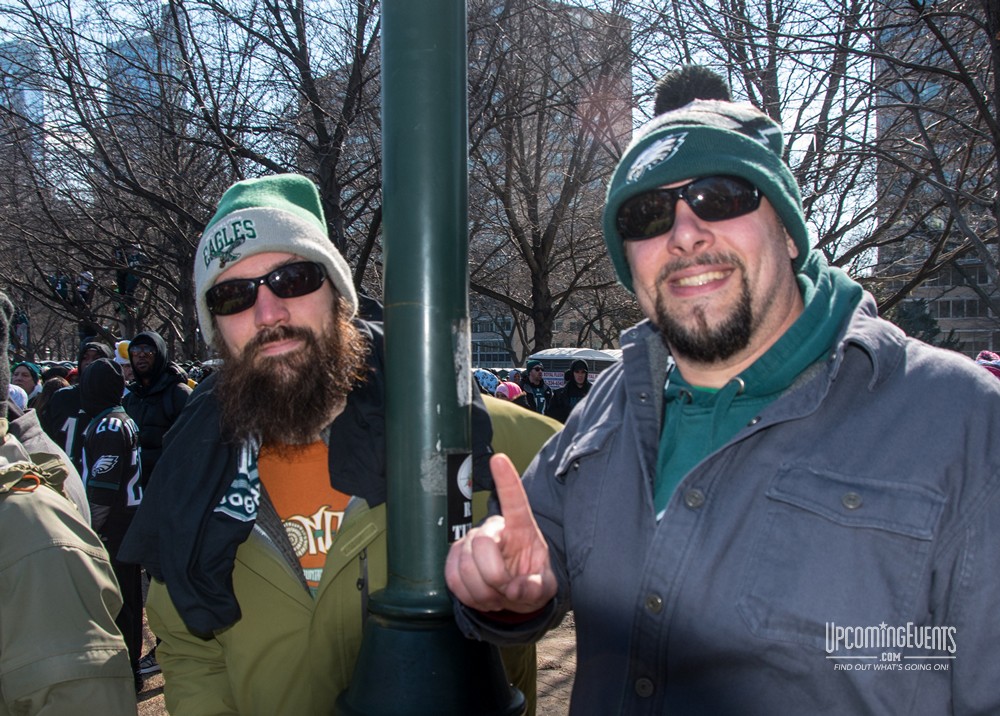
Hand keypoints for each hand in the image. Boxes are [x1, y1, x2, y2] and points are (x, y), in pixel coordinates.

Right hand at [445, 453, 556, 612]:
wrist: (511, 594)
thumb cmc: (529, 582)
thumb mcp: (544, 587)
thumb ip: (537, 588)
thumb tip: (517, 589)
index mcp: (521, 527)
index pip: (514, 500)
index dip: (506, 480)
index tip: (499, 459)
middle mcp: (493, 528)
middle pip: (481, 544)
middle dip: (494, 576)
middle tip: (506, 589)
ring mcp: (470, 541)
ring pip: (464, 566)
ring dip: (482, 592)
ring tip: (496, 595)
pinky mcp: (454, 557)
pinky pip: (452, 578)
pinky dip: (468, 595)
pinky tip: (481, 595)